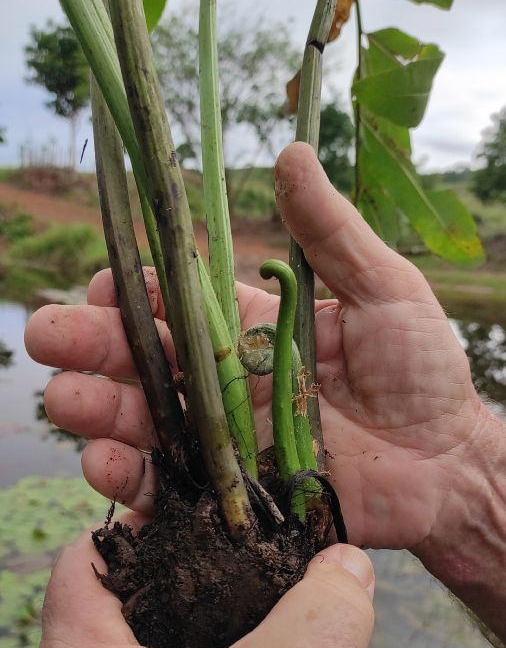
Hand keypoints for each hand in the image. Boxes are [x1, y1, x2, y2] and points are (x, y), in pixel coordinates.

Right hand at [25, 143, 487, 553]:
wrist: (450, 464)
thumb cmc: (425, 372)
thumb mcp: (385, 290)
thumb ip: (332, 233)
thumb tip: (293, 152)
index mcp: (252, 327)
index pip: (175, 304)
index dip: (133, 294)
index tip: (103, 286)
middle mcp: (227, 382)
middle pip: (144, 362)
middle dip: (92, 347)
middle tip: (47, 338)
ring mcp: (228, 441)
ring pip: (144, 423)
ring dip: (98, 412)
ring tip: (68, 403)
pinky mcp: (236, 496)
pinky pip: (171, 492)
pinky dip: (134, 485)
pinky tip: (106, 469)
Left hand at [29, 525, 373, 647]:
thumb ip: (325, 610)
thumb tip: (346, 562)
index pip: (88, 556)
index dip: (145, 520)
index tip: (205, 509)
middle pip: (122, 597)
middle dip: (186, 567)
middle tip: (244, 550)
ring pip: (148, 645)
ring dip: (202, 619)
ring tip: (261, 602)